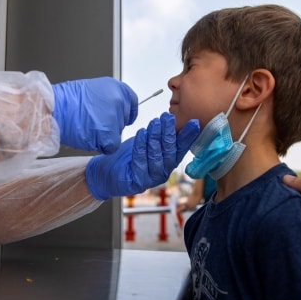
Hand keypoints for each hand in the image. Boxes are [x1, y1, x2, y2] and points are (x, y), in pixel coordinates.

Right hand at [52, 77, 138, 153]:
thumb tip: (114, 109)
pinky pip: (112, 146)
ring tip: (87, 127)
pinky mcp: (109, 134)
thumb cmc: (66, 101)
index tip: (123, 118)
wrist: (54, 109)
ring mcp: (115, 117)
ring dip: (105, 135)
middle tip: (93, 122)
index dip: (126, 113)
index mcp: (116, 87)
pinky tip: (90, 137)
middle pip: (124, 120)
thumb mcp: (93, 90)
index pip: (132, 103)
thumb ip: (108, 99)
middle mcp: (119, 100)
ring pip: (117, 134)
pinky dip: (102, 146)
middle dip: (111, 124)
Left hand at [85, 113, 199, 199]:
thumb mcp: (147, 142)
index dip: (188, 136)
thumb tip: (173, 118)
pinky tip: (141, 133)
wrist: (107, 171)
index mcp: (168, 162)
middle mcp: (163, 172)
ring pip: (157, 157)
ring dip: (156, 138)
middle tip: (168, 117)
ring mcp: (151, 179)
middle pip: (170, 152)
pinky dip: (141, 146)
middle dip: (169, 133)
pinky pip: (141, 161)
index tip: (193, 123)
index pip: (181, 148)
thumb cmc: (128, 156)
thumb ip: (161, 135)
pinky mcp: (138, 182)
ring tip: (155, 123)